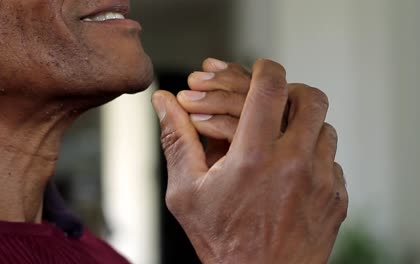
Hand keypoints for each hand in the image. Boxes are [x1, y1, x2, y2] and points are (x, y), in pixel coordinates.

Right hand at [152, 59, 347, 263]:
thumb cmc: (220, 241)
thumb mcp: (186, 192)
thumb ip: (176, 140)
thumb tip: (164, 103)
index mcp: (253, 158)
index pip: (269, 88)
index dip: (264, 68)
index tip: (259, 69)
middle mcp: (294, 164)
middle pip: (309, 98)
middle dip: (289, 90)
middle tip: (273, 99)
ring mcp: (321, 181)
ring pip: (323, 127)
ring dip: (301, 125)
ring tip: (277, 139)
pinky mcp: (336, 197)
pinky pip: (331, 159)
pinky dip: (312, 155)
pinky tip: (290, 171)